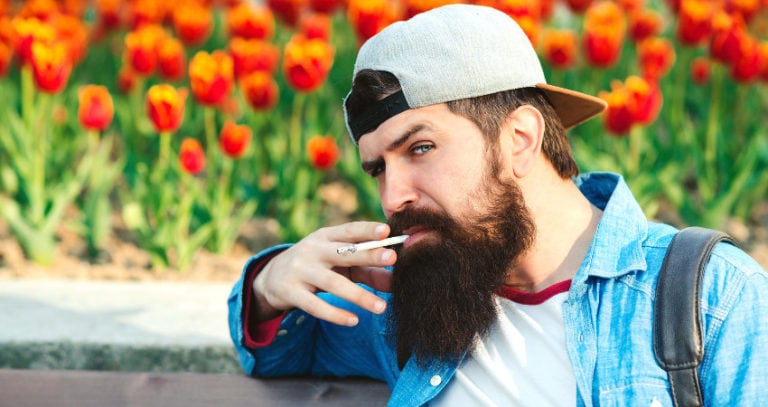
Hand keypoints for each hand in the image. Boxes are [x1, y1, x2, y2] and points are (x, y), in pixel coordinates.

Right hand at [252, 222, 396, 325]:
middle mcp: (312, 250)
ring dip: (359, 296)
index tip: (386, 230)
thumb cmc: (317, 267)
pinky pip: (315, 305)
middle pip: (343, 252)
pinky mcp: (291, 292)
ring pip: (333, 283)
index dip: (367, 230)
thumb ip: (367, 271)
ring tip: (381, 307)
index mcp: (325, 236)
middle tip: (392, 258)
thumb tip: (397, 282)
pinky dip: (335, 314)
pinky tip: (354, 320)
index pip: (349, 230)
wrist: (272, 278)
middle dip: (368, 254)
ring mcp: (300, 270)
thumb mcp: (338, 264)